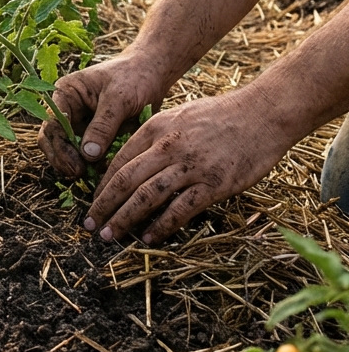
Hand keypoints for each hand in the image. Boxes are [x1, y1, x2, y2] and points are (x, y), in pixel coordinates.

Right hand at [37, 53, 166, 177]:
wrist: (153, 73)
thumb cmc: (134, 78)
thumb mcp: (120, 98)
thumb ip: (103, 125)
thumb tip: (88, 154)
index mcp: (66, 94)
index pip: (53, 124)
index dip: (61, 147)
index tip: (76, 166)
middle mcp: (67, 110)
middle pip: (52, 140)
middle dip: (62, 158)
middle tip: (78, 174)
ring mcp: (79, 124)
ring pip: (65, 150)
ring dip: (75, 164)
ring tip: (91, 176)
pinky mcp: (93, 136)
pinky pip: (86, 155)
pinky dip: (91, 165)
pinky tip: (103, 172)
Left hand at [84, 86, 290, 244]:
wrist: (263, 113)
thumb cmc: (220, 115)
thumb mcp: (178, 116)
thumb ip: (154, 137)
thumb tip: (131, 162)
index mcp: (155, 128)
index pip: (118, 161)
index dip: (101, 185)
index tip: (92, 202)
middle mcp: (168, 146)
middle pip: (125, 180)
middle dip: (103, 206)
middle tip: (88, 225)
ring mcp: (191, 166)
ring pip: (147, 196)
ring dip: (125, 218)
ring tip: (109, 234)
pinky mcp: (214, 183)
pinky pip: (181, 209)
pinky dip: (161, 225)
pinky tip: (148, 237)